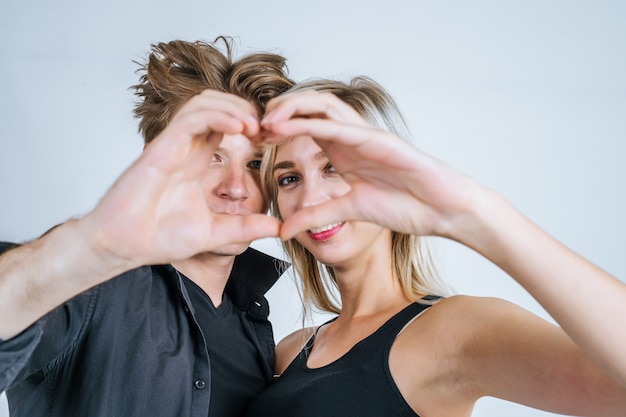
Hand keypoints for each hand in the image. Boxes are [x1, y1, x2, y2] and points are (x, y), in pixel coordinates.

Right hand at [82, 90, 280, 270]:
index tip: (273, 138)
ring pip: (204, 104)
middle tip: (270, 128)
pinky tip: (239, 128)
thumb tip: (277, 228)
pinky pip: (190, 120)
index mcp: (198, 161)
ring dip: (233, 107)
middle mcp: (186, 148)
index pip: (227, 125)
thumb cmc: (158, 238)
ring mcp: (173, 146)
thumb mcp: (215, 233)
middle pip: (218, 106)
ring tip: (255, 125)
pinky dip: (217, 116)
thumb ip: (245, 228)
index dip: (253, 125)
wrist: (124, 247)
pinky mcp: (160, 149)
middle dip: (247, 109)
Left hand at [261, 90, 480, 240]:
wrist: (441, 210)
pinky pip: (339, 126)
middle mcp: (351, 137)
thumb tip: (284, 228)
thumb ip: (316, 215)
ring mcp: (364, 135)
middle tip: (252, 123)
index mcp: (343, 151)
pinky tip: (286, 125)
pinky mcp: (377, 140)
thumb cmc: (404, 205)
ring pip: (321, 106)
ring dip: (289, 107)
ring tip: (264, 118)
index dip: (277, 128)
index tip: (253, 139)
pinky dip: (309, 122)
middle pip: (309, 108)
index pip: (305, 127)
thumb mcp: (347, 210)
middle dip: (278, 110)